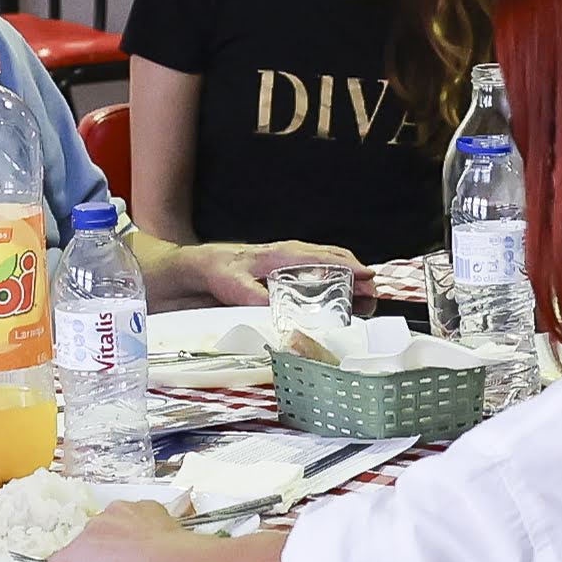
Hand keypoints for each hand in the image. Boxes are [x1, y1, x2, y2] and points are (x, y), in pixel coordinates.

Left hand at [181, 238, 355, 307]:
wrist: (187, 270)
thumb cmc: (207, 270)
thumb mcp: (225, 282)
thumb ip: (248, 292)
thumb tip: (274, 307)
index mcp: (273, 255)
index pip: (317, 259)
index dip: (344, 267)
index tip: (366, 277)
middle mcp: (282, 258)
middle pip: (327, 260)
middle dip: (354, 273)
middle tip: (374, 291)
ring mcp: (281, 267)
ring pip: (322, 268)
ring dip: (345, 281)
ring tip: (366, 298)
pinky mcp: (276, 280)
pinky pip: (310, 278)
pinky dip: (329, 286)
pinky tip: (337, 301)